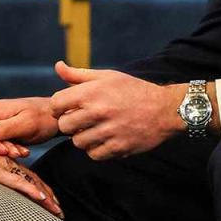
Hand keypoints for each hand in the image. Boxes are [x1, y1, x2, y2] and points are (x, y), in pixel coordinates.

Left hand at [50, 61, 183, 159]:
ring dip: (83, 137)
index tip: (68, 108)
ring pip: (77, 142)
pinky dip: (96, 149)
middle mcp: (98, 111)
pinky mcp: (118, 147)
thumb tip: (58, 66)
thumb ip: (79, 75)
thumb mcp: (107, 76)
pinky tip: (105, 139)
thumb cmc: (132, 90)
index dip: (59, 107)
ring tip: (95, 129)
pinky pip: (93, 154)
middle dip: (70, 123)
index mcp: (92, 92)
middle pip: (64, 125)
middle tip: (82, 120)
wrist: (164, 109)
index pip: (56, 103)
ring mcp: (108, 131)